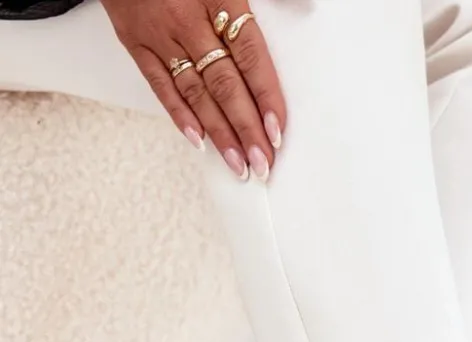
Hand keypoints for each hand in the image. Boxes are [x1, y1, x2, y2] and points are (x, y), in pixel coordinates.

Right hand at [101, 1, 284, 180]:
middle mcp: (188, 20)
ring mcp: (159, 34)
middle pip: (225, 83)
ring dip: (219, 134)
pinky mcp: (135, 42)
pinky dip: (180, 116)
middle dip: (246, 129)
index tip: (278, 130)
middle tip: (263, 163)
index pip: (250, 54)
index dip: (265, 95)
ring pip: (196, 93)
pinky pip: (160, 86)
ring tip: (238, 165)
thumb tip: (305, 9)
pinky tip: (199, 141)